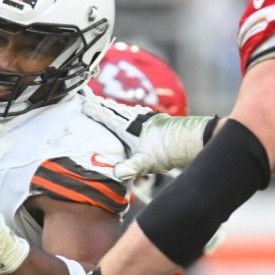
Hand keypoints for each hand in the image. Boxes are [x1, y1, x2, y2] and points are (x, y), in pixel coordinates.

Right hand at [81, 95, 213, 179]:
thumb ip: (129, 168)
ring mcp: (147, 117)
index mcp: (129, 126)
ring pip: (125, 110)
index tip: (84, 104)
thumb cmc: (167, 151)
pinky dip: (127, 113)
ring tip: (106, 107)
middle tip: (90, 101)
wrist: (189, 141)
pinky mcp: (156, 120)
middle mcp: (136, 118)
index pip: (107, 115)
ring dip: (114, 108)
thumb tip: (116, 173)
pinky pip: (135, 114)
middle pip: (115, 109)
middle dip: (102, 105)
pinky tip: (130, 116)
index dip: (95, 110)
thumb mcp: (145, 163)